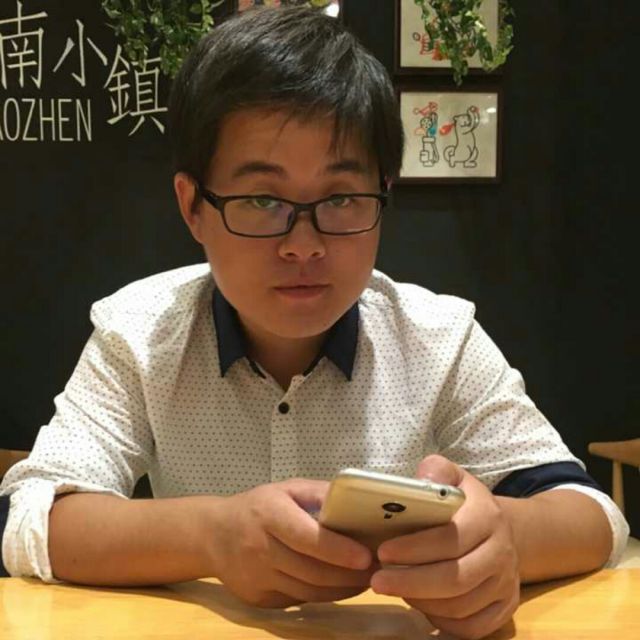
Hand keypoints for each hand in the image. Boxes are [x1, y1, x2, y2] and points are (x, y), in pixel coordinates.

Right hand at [210, 479, 373, 607]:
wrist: (213, 534)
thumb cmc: (258, 506)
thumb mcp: (287, 489)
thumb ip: (320, 494)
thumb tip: (356, 502)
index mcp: (270, 514)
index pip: (307, 538)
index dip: (337, 550)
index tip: (366, 557)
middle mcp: (260, 548)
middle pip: (311, 571)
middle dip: (349, 575)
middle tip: (378, 571)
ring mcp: (257, 578)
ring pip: (308, 592)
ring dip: (341, 590)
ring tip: (366, 581)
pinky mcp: (257, 600)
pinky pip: (297, 601)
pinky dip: (322, 596)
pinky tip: (338, 586)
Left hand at [370, 455, 519, 639]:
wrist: (501, 529)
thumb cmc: (464, 502)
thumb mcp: (452, 476)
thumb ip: (436, 471)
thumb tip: (422, 480)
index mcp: (487, 516)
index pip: (451, 538)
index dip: (415, 549)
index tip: (382, 552)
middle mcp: (503, 552)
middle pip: (456, 578)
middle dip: (411, 582)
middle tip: (377, 580)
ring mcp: (507, 584)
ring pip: (462, 606)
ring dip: (421, 601)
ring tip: (394, 587)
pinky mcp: (505, 608)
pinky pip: (472, 628)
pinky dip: (441, 621)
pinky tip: (419, 604)